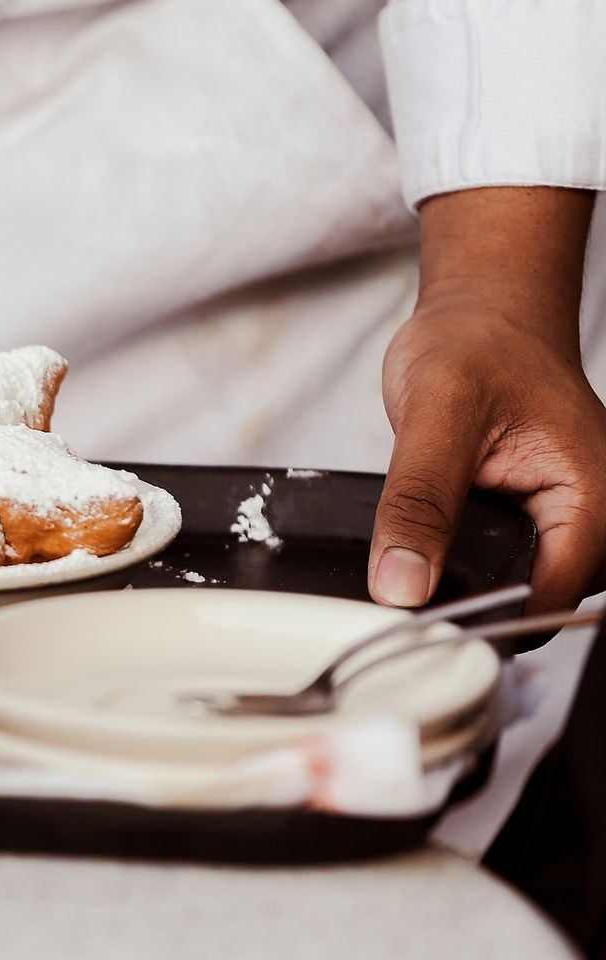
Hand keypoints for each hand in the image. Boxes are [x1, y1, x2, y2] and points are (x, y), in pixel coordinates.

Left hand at [370, 188, 605, 614]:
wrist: (482, 314)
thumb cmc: (474, 345)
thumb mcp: (435, 415)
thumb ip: (418, 501)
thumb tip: (401, 584)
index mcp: (595, 496)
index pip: (546, 600)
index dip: (481, 616)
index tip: (418, 616)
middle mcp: (597, 515)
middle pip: (537, 603)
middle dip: (472, 602)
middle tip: (405, 585)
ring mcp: (571, 519)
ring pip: (520, 588)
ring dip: (469, 582)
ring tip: (419, 553)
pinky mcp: (541, 518)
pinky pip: (507, 563)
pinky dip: (468, 563)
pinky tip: (433, 545)